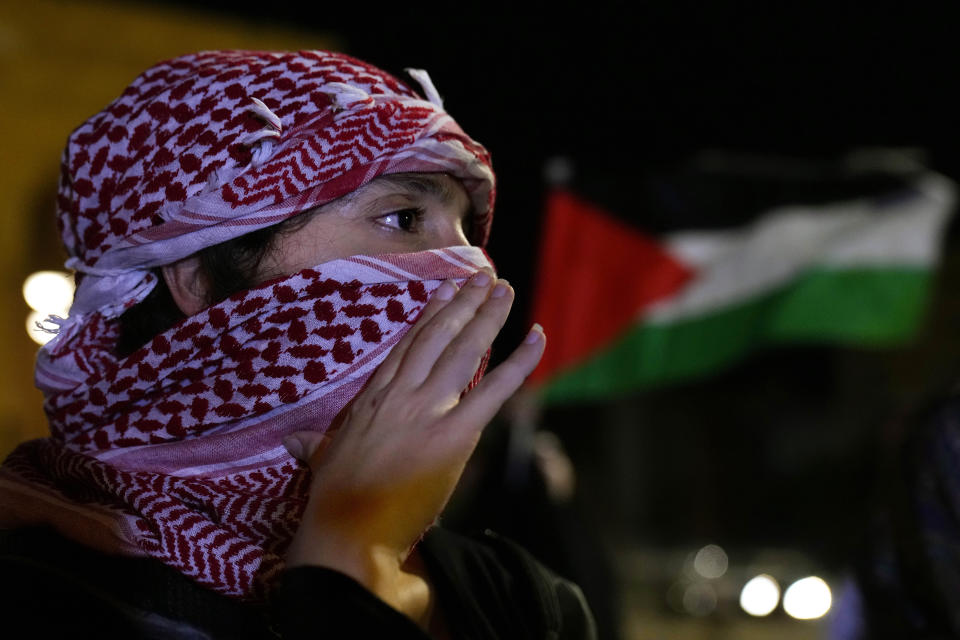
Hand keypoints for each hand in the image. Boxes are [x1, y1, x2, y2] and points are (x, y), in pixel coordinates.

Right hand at [283, 270, 544, 607]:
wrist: (347, 528)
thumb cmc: (334, 499)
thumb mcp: (322, 459)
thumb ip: (314, 444)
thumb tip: (291, 441)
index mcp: (373, 396)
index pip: (408, 345)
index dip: (432, 315)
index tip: (447, 289)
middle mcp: (401, 393)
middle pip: (438, 337)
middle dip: (464, 304)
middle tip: (484, 277)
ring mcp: (427, 410)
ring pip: (464, 351)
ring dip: (488, 316)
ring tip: (504, 288)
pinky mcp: (454, 434)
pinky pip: (494, 391)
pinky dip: (520, 363)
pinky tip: (537, 337)